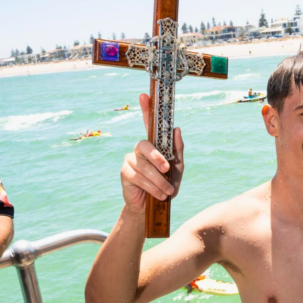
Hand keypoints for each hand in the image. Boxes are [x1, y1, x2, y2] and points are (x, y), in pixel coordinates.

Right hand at [120, 94, 184, 213]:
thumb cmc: (166, 184)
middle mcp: (140, 149)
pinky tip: (158, 194)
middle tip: (167, 168)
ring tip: (168, 191)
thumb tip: (177, 129)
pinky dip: (152, 187)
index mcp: (154, 145)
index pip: (149, 124)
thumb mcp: (177, 168)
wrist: (153, 207)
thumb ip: (177, 150)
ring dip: (159, 180)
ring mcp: (131, 160)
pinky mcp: (125, 173)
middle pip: (144, 145)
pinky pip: (138, 177)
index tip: (144, 95)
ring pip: (144, 165)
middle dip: (157, 157)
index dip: (146, 109)